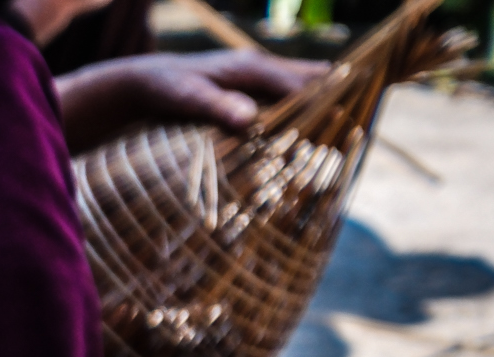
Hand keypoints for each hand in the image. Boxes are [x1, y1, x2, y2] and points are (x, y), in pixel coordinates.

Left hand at [56, 51, 326, 154]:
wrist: (137, 85)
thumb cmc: (159, 89)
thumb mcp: (183, 97)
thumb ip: (214, 105)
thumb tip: (249, 118)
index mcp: (252, 67)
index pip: (305, 85)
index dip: (328, 106)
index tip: (347, 133)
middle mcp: (260, 71)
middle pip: (313, 86)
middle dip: (334, 109)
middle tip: (356, 141)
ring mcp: (255, 84)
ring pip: (301, 97)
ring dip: (317, 119)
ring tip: (339, 152)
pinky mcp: (247, 99)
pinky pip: (284, 107)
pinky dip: (296, 125)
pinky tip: (303, 151)